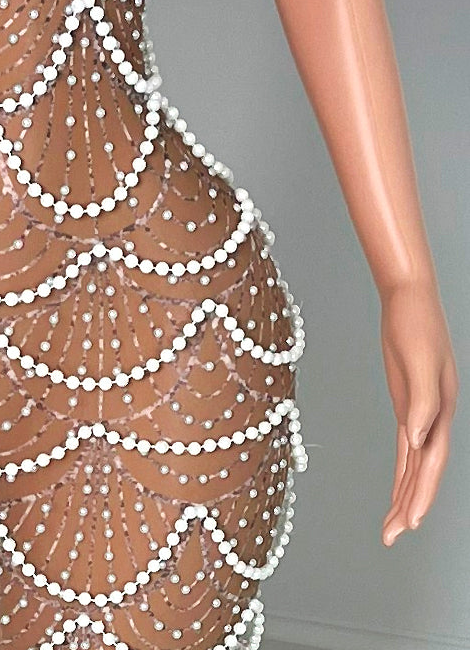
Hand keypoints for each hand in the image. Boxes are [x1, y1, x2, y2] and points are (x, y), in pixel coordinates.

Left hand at [380, 279, 457, 545]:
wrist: (409, 296)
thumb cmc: (415, 323)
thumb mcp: (418, 360)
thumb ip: (422, 402)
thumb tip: (418, 439)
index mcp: (441, 409)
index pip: (432, 462)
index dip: (422, 494)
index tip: (411, 524)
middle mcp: (435, 417)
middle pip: (423, 471)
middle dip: (410, 506)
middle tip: (391, 537)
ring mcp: (422, 412)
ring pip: (414, 464)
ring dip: (405, 495)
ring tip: (392, 528)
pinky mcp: (408, 403)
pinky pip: (405, 447)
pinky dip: (402, 471)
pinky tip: (398, 490)